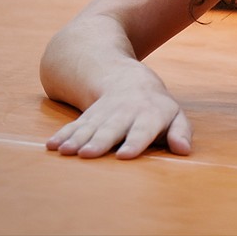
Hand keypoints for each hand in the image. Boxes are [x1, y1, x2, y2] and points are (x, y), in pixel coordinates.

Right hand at [45, 85, 191, 158]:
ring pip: (90, 126)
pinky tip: (51, 146)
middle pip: (112, 128)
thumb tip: (184, 150)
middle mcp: (125, 113)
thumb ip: (180, 132)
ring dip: (77, 139)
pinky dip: (63, 135)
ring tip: (65, 151)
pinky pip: (74, 125)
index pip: (143, 130)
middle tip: (88, 154)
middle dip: (100, 141)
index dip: (135, 142)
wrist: (127, 79)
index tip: (125, 156)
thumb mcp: (175, 116)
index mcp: (150, 115)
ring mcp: (104, 113)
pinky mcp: (87, 116)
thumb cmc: (156, 108)